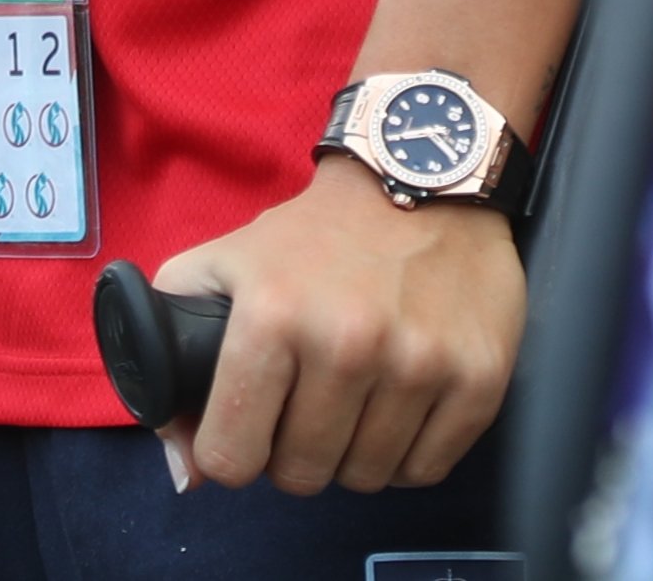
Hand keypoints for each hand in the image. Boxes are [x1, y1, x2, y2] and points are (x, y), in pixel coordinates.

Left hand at [152, 151, 524, 496]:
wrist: (421, 174)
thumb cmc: (315, 235)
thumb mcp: (224, 264)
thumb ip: (176, 356)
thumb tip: (183, 471)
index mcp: (272, 315)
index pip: (230, 457)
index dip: (231, 449)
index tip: (249, 423)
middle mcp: (346, 343)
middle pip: (301, 475)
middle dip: (294, 450)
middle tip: (306, 402)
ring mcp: (418, 364)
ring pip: (364, 478)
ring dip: (353, 451)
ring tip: (354, 395)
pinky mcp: (476, 378)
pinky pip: (425, 470)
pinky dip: (408, 451)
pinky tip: (398, 400)